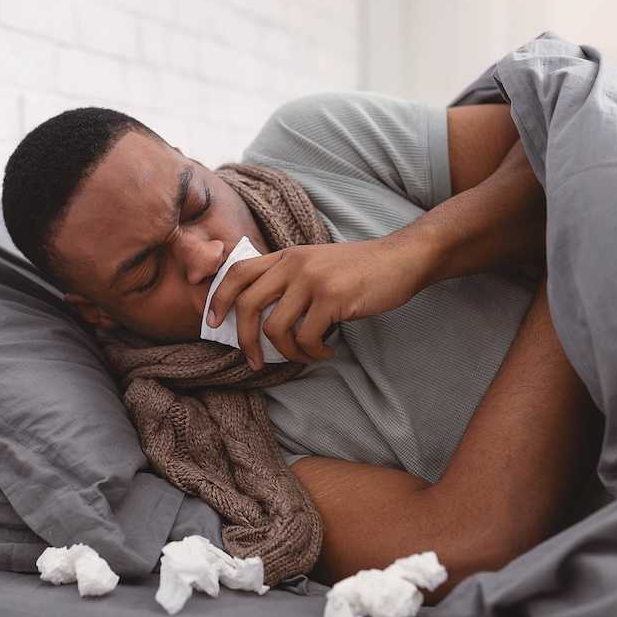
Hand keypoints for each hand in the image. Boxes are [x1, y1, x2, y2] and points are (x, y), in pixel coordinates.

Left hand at [206, 236, 432, 368]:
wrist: (402, 259)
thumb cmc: (359, 270)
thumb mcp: (316, 264)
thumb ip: (289, 280)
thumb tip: (261, 319)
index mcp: (286, 255)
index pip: (238, 272)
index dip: (219, 298)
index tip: (214, 321)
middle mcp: (293, 264)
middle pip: (247, 304)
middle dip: (243, 339)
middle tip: (254, 361)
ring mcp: (311, 280)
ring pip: (274, 328)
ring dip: (287, 352)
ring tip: (306, 355)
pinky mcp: (331, 298)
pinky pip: (305, 337)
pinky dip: (312, 353)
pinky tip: (326, 351)